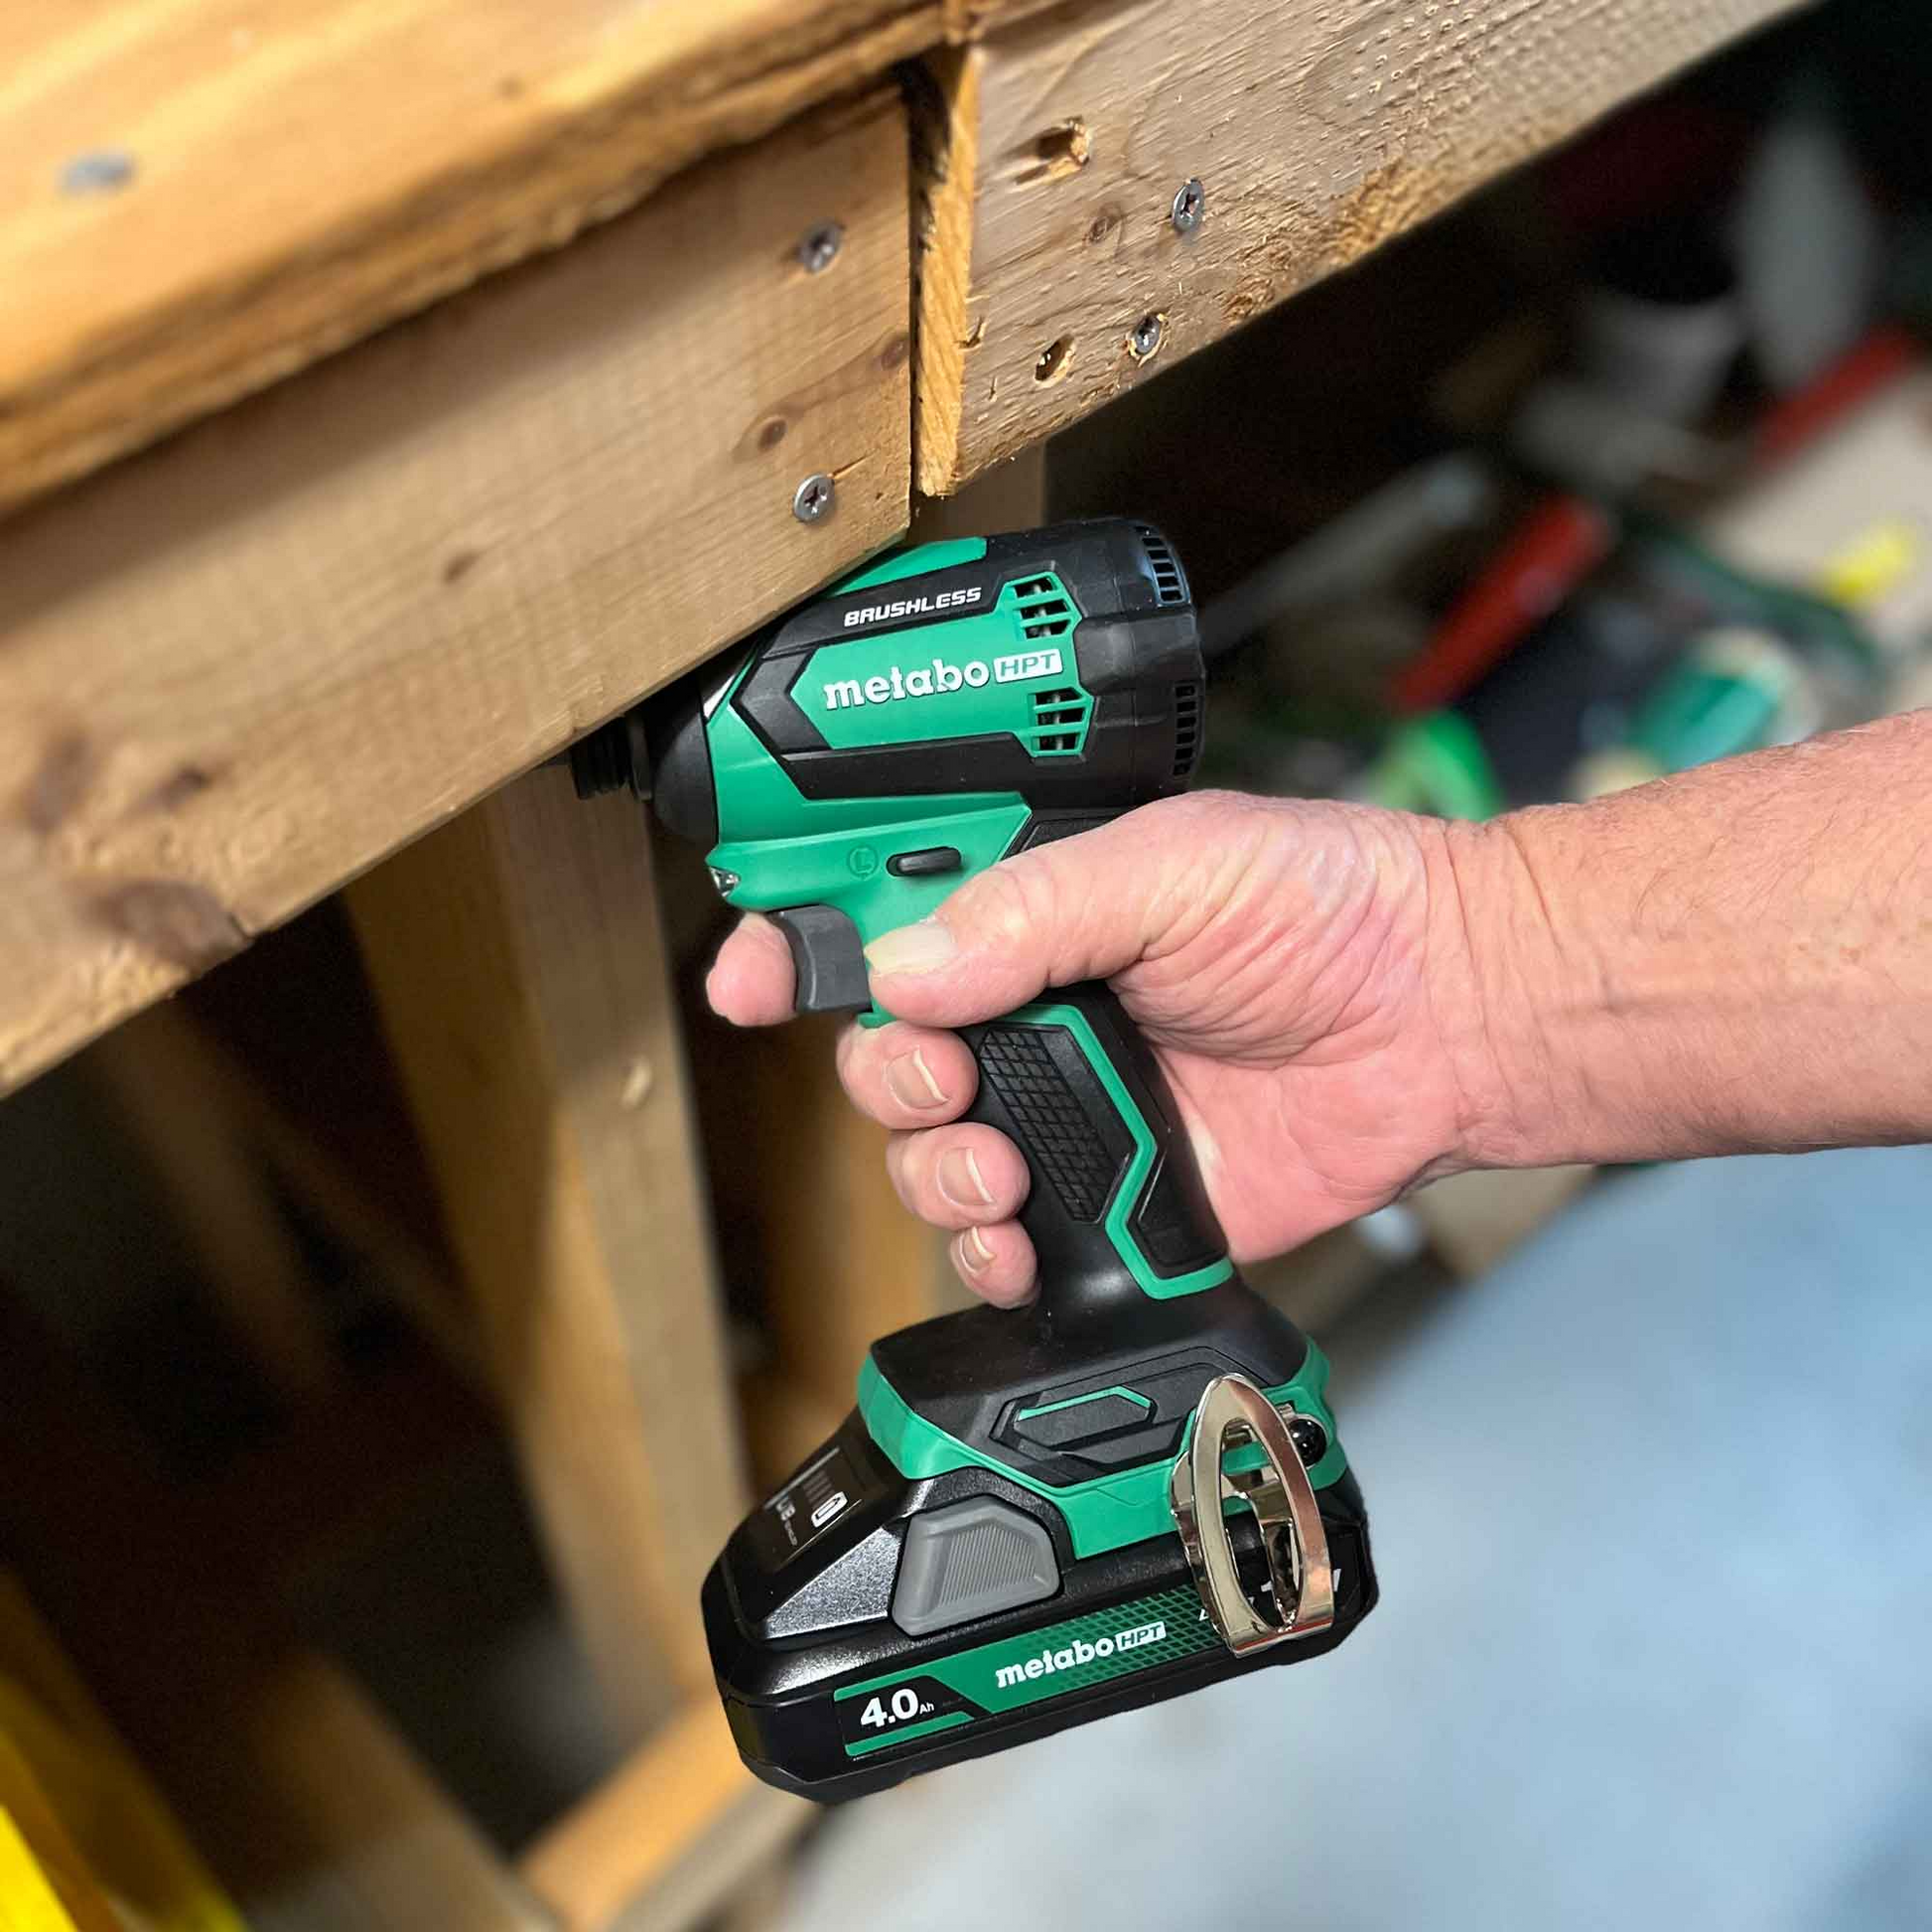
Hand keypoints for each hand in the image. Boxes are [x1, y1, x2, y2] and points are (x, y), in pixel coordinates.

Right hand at [707, 790, 1507, 1302]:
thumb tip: (907, 966)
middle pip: (885, 1049)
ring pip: (928, 1153)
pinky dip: (986, 1252)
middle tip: (946, 1075)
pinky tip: (1014, 1240)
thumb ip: (1032, 909)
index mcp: (1033, 907)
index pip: (879, 916)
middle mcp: (1036, 1007)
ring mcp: (1069, 1108)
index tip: (744, 975)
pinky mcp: (1111, 1202)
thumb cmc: (1327, 908)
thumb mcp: (1172, 863)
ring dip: (931, 1167)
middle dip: (884, 1074)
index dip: (798, 944)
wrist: (1444, 1020)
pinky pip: (1003, 1242)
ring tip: (996, 1163)